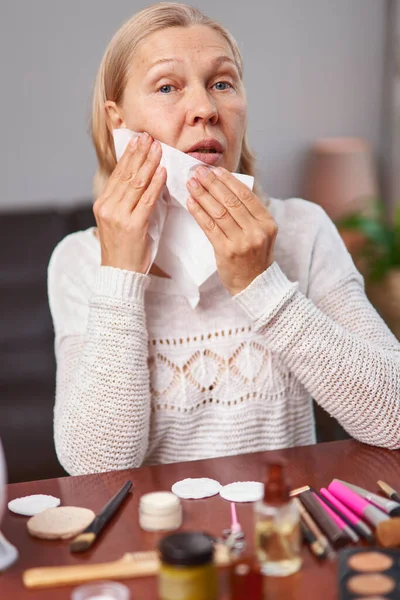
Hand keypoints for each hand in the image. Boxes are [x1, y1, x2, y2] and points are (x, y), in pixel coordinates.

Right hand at [93, 132, 166, 272]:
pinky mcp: (133, 226)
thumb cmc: (124, 249)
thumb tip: (144, 179)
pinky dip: (156, 184)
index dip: (128, 155)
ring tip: (158, 148)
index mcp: (103, 204)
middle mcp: (108, 207)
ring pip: (136, 183)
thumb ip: (127, 202)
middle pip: (126, 174)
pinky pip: (147, 200)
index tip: (138, 140)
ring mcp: (119, 216)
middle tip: (150, 137)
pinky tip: (162, 171)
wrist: (119, 274)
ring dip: (149, 163)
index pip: (117, 174)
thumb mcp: (119, 221)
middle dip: (139, 153)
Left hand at [186, 166, 276, 294]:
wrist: (254, 286)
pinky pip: (209, 227)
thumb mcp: (261, 233)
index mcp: (267, 223)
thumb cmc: (254, 256)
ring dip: (203, 195)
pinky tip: (190, 202)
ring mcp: (242, 242)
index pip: (246, 196)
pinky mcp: (226, 252)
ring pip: (219, 212)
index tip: (215, 170)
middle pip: (231, 202)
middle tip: (198, 171)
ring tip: (191, 183)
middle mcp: (256, 232)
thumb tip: (225, 187)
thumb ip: (249, 213)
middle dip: (212, 184)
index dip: (229, 181)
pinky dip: (198, 212)